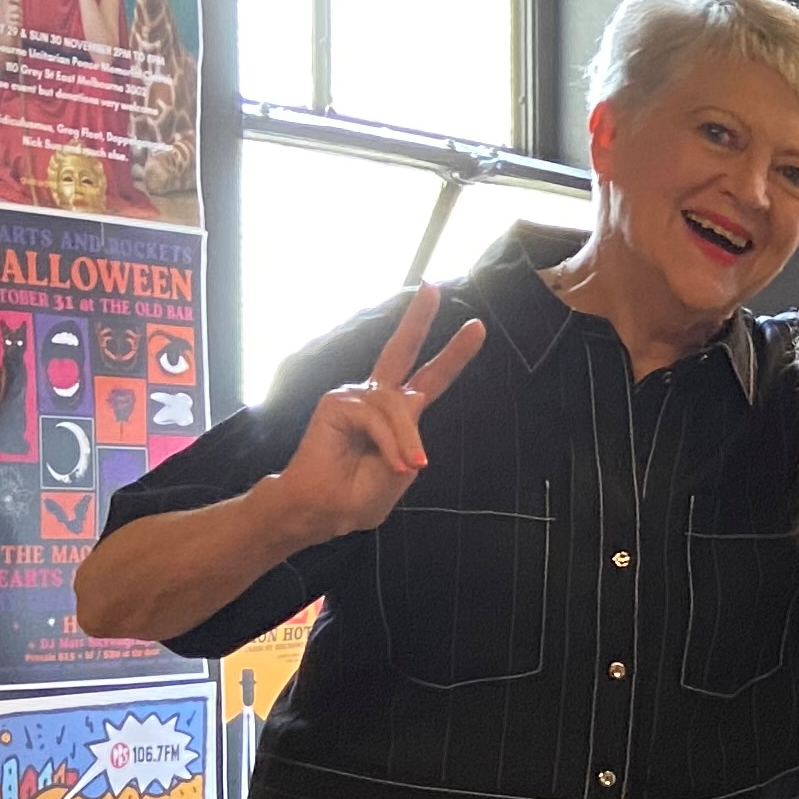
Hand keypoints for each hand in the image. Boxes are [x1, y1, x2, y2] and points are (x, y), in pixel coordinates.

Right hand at [263, 287, 486, 544]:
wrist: (322, 511)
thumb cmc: (358, 495)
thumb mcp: (401, 473)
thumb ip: (410, 443)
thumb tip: (409, 420)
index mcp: (397, 415)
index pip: (429, 379)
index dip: (453, 355)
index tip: (476, 326)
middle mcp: (377, 398)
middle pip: (402, 351)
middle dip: (419, 319)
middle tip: (432, 287)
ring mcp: (356, 397)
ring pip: (398, 406)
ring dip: (404, 441)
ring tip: (404, 468)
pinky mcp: (337, 402)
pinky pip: (376, 417)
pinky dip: (388, 443)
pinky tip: (391, 462)